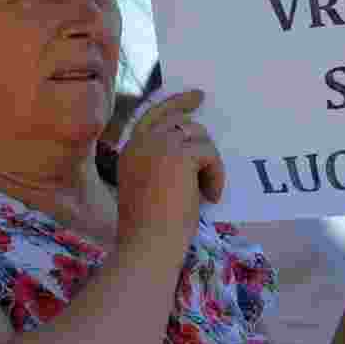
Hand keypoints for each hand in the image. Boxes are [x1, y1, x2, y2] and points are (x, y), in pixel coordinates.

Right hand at [115, 89, 224, 250]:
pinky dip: (215, 176)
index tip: (193, 98)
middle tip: (203, 106)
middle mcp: (141, 142)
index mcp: (129, 151)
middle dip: (192, 114)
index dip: (173, 103)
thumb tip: (191, 149)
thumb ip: (161, 164)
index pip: (151, 116)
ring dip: (208, 162)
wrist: (148, 245)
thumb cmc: (150, 229)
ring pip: (197, 138)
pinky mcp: (179, 155)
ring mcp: (158, 145)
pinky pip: (209, 155)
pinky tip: (211, 197)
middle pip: (175, 117)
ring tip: (207, 191)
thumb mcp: (150, 187)